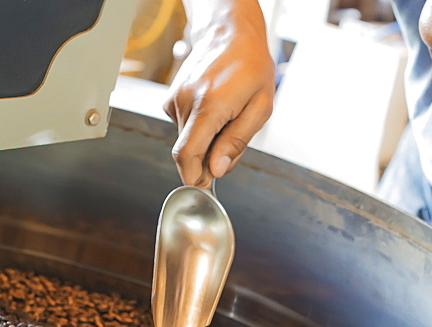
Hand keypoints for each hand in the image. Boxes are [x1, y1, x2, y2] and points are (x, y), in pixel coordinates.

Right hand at [164, 3, 274, 186]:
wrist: (231, 33)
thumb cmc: (251, 65)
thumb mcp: (260, 108)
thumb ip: (237, 142)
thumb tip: (218, 169)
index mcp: (209, 106)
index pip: (187, 155)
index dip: (193, 178)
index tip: (204, 187)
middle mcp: (186, 102)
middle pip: (187, 152)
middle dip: (207, 159)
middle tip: (231, 145)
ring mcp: (175, 98)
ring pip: (186, 140)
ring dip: (205, 141)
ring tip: (227, 118)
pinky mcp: (171, 98)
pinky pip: (182, 127)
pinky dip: (198, 127)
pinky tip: (214, 110)